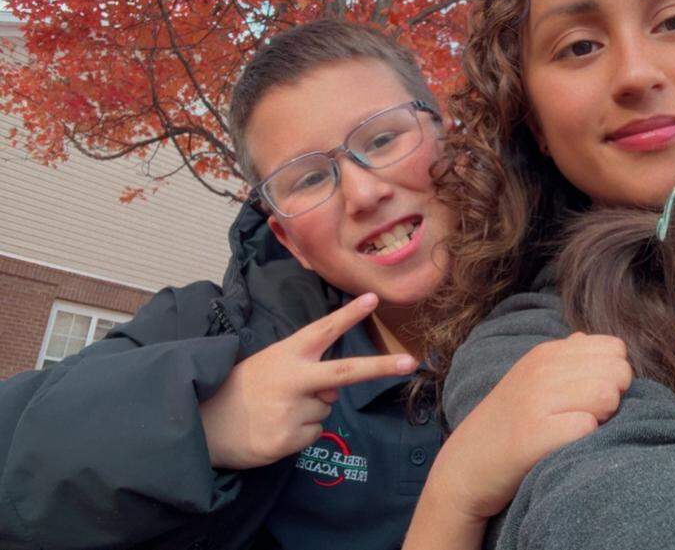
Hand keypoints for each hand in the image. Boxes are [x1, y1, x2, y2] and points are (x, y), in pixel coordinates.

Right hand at [199, 293, 417, 469]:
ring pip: (326, 409)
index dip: (348, 314)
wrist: (200, 424)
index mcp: (286, 355)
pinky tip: (274, 429)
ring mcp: (290, 410)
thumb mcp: (270, 369)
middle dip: (380, 367)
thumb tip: (335, 393)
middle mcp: (292, 379)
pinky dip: (299, 434)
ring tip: (276, 411)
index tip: (373, 298)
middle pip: (345, 372)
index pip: (322, 330)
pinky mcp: (286, 439)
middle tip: (409, 363)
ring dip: (310, 411)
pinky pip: (313, 434)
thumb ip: (306, 373)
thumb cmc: (240, 390)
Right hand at [434, 333, 632, 519]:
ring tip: (577, 430)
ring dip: (603, 418)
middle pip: (618, 371)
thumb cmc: (507, 425)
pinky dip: (585, 440)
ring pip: (608, 396)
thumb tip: (585, 338)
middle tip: (588, 416)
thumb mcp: (529, 378)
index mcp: (545, 353)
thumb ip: (562, 358)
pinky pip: (587, 428)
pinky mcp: (534, 434)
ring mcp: (536, 399)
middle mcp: (541, 369)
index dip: (613, 375)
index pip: (615, 348)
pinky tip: (564, 446)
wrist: (465, 468)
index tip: (592, 395)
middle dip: (614, 397)